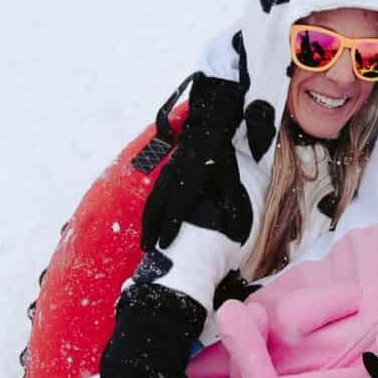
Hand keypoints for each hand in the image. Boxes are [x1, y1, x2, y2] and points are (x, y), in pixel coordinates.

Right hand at [140, 74, 245, 250]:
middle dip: (151, 229)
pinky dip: (148, 212)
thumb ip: (230, 200)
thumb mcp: (230, 175)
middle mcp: (174, 177)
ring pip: (151, 201)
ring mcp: (167, 174)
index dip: (170, 227)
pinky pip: (153, 195)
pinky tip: (148, 224)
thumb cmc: (221, 155)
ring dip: (146, 222)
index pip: (176, 207)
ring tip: (144, 242)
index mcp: (190, 178)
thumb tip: (233, 223)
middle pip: (157, 207)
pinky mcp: (164, 173)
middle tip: (147, 249)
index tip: (165, 244)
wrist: (207, 128)